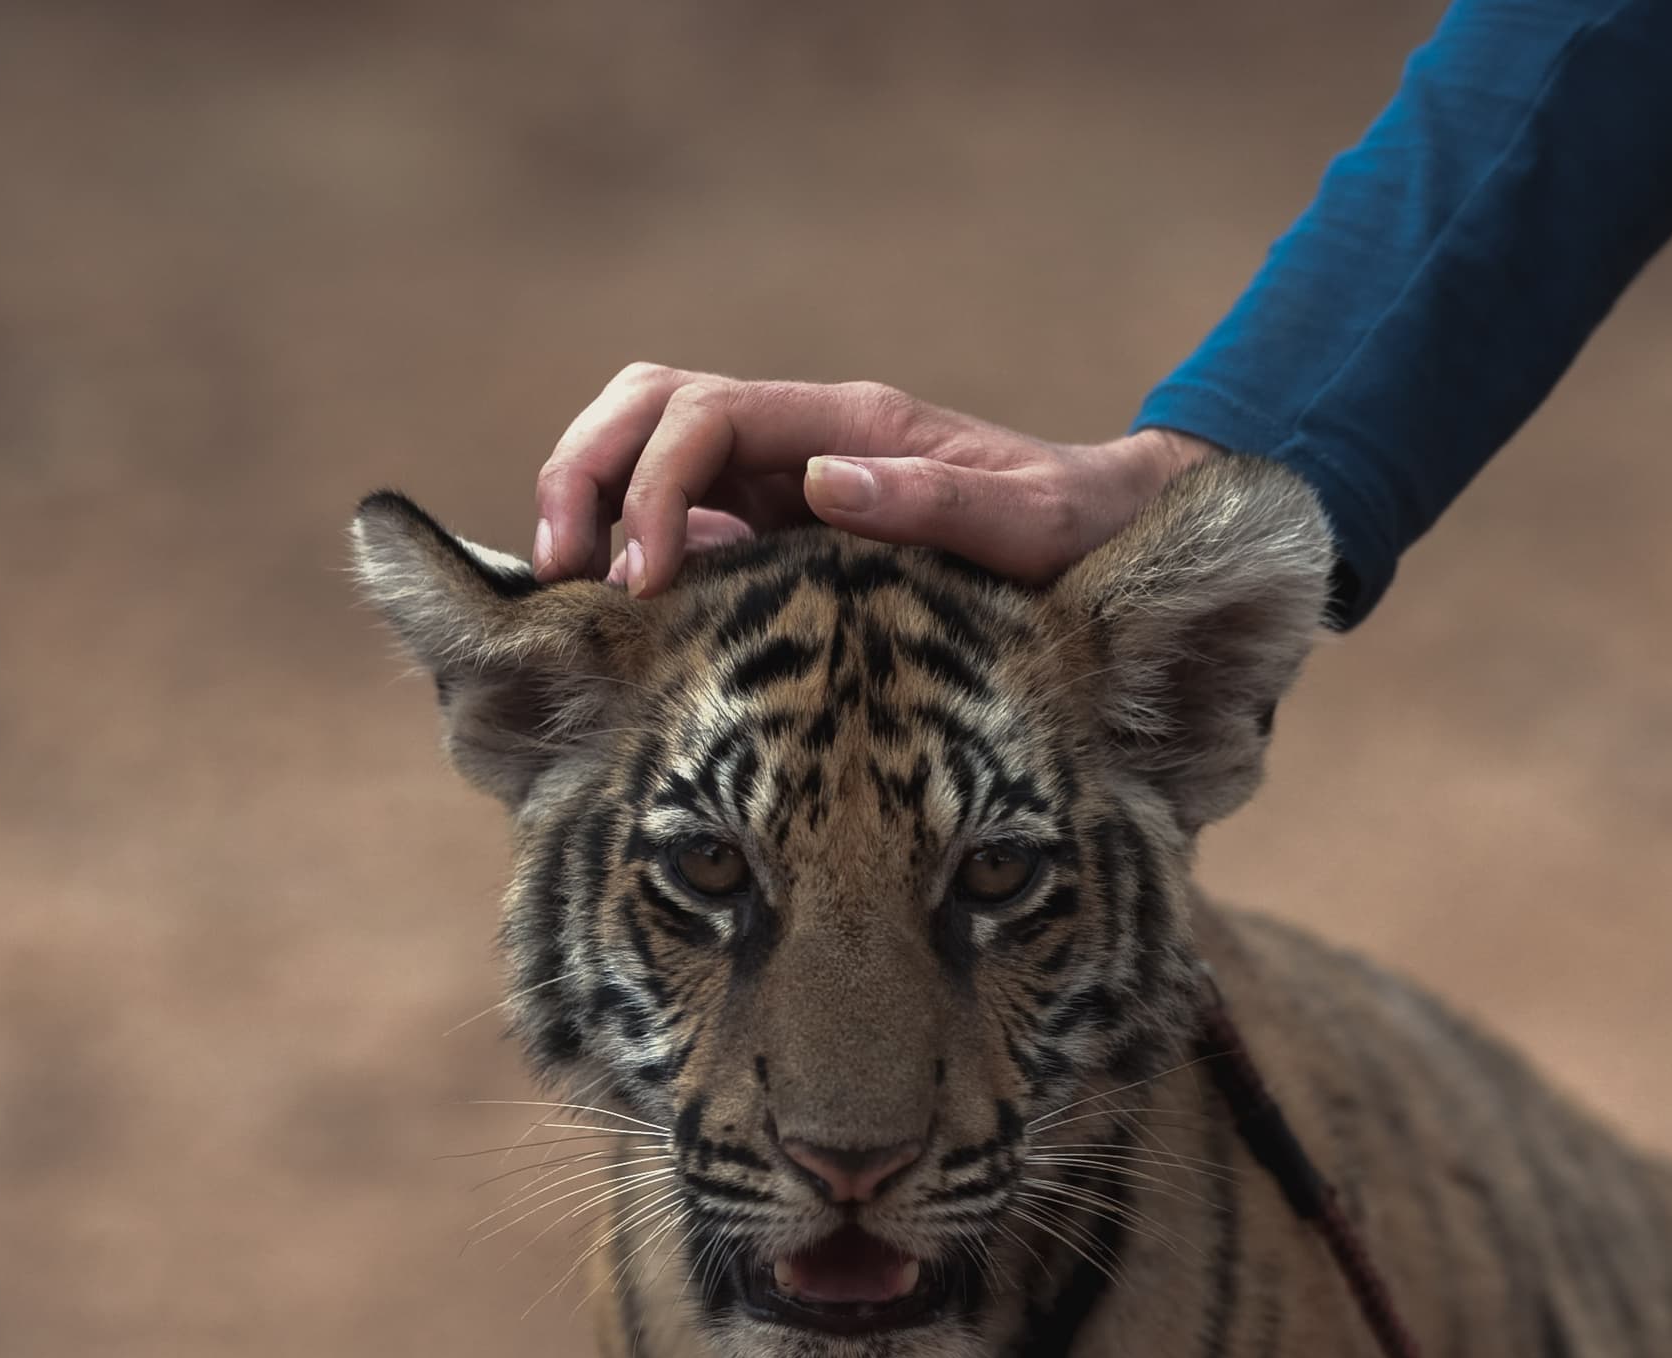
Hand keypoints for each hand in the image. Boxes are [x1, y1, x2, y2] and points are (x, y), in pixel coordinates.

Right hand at [531, 367, 1216, 593]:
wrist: (1113, 540)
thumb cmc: (1081, 535)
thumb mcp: (1032, 523)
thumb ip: (938, 503)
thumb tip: (825, 483)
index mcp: (847, 424)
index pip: (703, 416)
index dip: (651, 486)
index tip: (641, 584)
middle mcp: (802, 441)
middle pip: (645, 412)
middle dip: (585, 477)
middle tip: (559, 577)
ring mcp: (783, 485)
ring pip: (645, 459)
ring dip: (593, 512)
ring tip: (569, 601)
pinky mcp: (779, 536)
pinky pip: (680, 528)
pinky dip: (633, 559)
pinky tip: (621, 631)